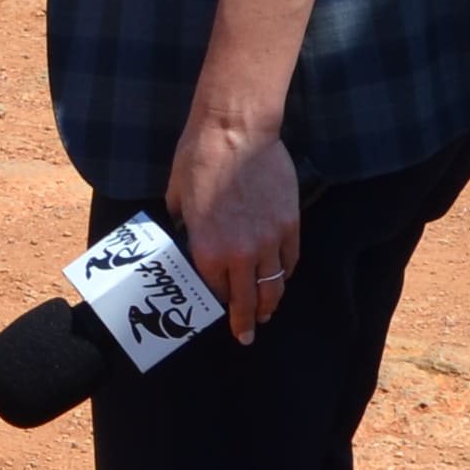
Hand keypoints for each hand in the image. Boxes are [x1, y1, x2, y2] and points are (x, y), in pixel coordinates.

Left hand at [168, 112, 303, 348]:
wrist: (236, 133)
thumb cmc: (198, 160)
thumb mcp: (177, 199)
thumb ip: (186, 227)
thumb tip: (188, 237)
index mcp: (207, 251)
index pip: (214, 293)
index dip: (217, 307)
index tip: (220, 317)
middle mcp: (240, 254)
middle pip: (249, 301)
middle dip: (247, 323)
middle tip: (246, 335)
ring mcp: (269, 242)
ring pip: (274, 286)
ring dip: (270, 303)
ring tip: (267, 312)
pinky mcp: (290, 226)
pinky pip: (291, 261)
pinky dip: (285, 274)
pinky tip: (281, 278)